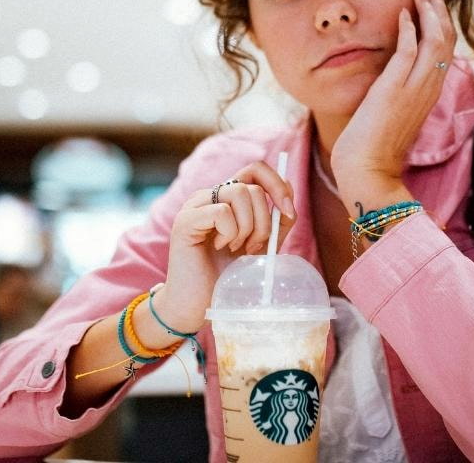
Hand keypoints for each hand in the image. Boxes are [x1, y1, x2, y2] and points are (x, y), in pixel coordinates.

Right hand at [162, 161, 296, 331]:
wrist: (199, 304)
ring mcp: (195, 205)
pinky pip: (222, 212)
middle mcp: (210, 196)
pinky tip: (220, 248)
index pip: (256, 169)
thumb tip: (289, 191)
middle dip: (265, 219)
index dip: (277, 184)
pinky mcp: (185, 220)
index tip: (287, 212)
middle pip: (252, 185)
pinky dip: (230, 233)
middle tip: (254, 246)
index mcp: (227, 198)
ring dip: (248, 227)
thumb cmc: (227, 276)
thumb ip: (275, 221)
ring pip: (240, 193)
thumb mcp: (261, 245)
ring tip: (237, 248)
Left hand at [331, 0, 456, 210]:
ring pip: (436, 40)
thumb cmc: (373, 146)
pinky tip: (403, 13)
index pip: (445, 50)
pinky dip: (410, 29)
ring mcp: (414, 90)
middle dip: (439, 8)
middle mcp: (428, 90)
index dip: (441, 22)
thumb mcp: (391, 112)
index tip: (431, 0)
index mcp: (428, 94)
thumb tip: (392, 73)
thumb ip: (397, 90)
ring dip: (429, 11)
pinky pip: (410, 51)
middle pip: (446, 39)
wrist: (367, 171)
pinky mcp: (394, 90)